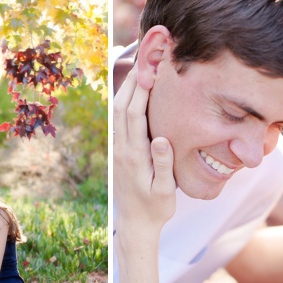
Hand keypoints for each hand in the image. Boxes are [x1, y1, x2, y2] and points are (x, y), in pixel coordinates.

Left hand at [113, 65, 175, 249]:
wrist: (136, 225)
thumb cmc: (156, 209)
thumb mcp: (165, 190)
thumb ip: (162, 164)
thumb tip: (160, 138)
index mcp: (134, 156)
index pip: (135, 115)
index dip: (140, 90)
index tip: (150, 70)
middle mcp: (122, 149)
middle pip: (121, 107)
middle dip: (131, 81)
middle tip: (142, 58)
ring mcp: (118, 150)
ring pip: (117, 113)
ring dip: (125, 88)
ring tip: (136, 66)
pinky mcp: (119, 152)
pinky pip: (119, 121)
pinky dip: (124, 101)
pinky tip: (132, 91)